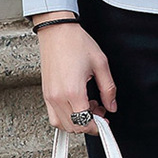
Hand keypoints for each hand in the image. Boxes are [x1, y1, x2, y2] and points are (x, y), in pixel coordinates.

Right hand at [33, 15, 116, 133]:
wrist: (56, 30)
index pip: (85, 122)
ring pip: (62, 124)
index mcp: (73, 91)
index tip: (105, 122)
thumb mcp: (101, 64)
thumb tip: (111, 106)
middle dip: (89, 124)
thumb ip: (108, 89)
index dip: (98, 126)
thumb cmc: (76, 43)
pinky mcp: (46, 93)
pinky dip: (66, 117)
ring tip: (88, 106)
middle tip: (100, 111)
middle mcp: (58, 96)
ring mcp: (49, 96)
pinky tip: (76, 104)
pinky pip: (54, 115)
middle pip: (73, 126)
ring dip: (77, 122)